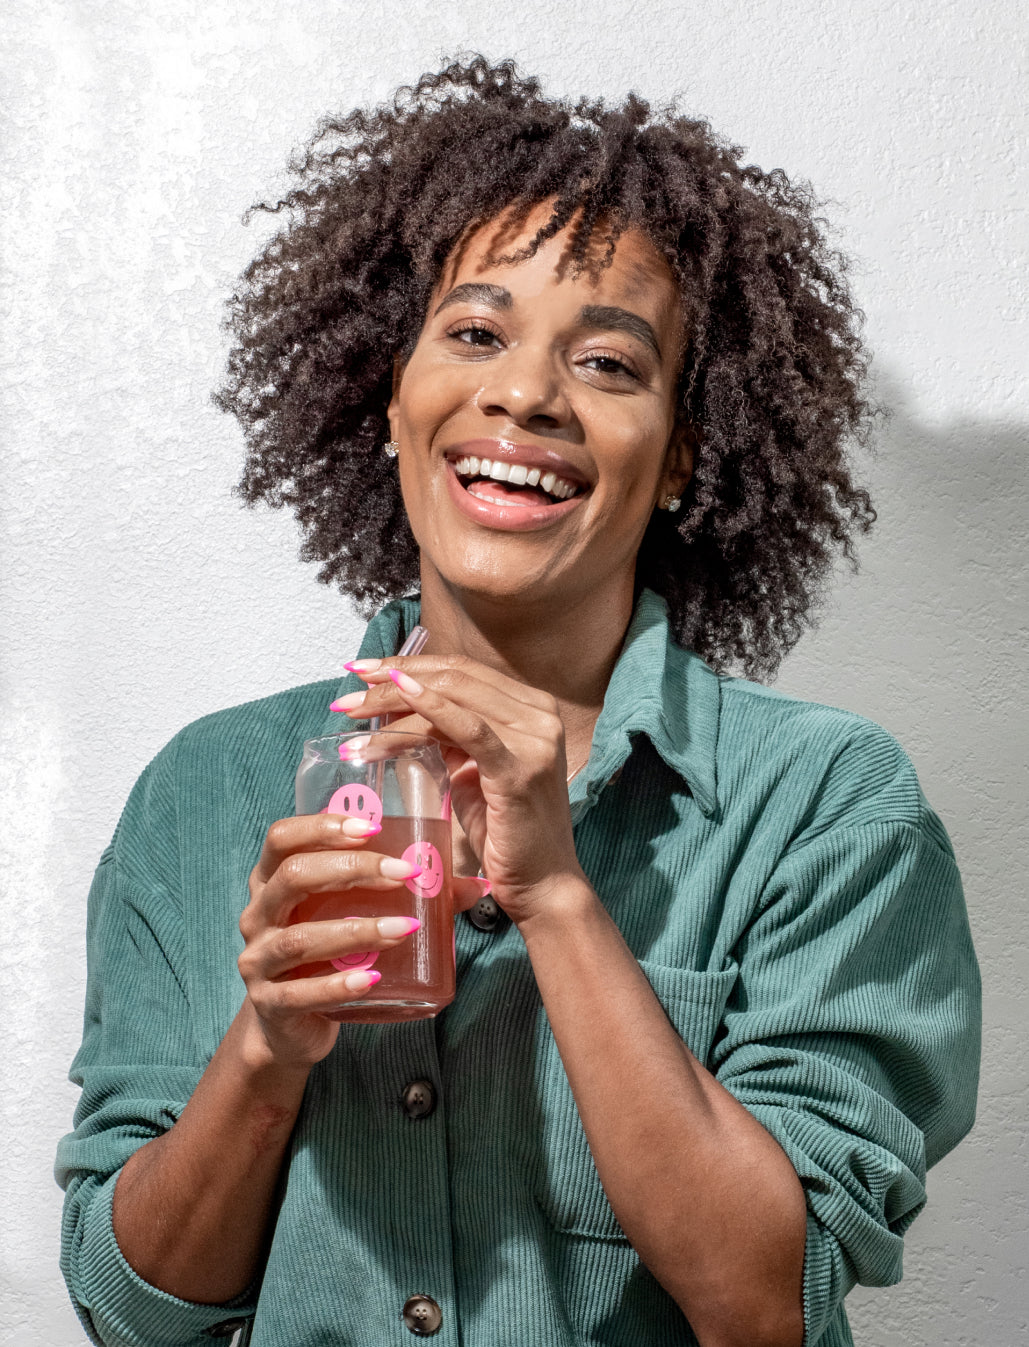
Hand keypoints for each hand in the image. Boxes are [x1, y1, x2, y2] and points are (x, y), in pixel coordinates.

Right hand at [237, 814, 426, 1067]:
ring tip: (404, 929)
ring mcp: (258, 961)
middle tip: (403, 875)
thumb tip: (474, 887)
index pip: (283, 838)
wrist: (291, 1026)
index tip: (371, 828)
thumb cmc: (326, 955)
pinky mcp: (270, 1004)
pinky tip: (371, 979)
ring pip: (299, 938)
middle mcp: (257, 915)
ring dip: (355, 931)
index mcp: (271, 881)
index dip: (322, 827)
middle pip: (292, 877)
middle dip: (352, 871)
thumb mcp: (352, 916)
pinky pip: (299, 993)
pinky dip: (338, 985)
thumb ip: (407, 897)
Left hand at [333, 656, 587, 925]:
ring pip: (454, 697)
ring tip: (352, 716)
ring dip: (394, 702)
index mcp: (532, 708)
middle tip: (347, 696)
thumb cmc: (506, 833)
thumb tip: (401, 713)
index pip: (463, 672)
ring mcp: (535, 738)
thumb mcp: (476, 772)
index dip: (411, 666)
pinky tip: (397, 699)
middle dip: (393, 680)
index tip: (364, 673)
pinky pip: (468, 728)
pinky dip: (430, 707)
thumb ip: (452, 738)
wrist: (543, 886)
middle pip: (455, 677)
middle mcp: (540, 714)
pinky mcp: (520, 767)